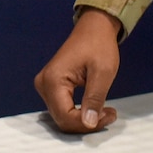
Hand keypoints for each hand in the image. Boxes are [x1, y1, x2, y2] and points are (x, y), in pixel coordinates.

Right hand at [34, 8, 121, 133]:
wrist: (93, 28)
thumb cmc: (99, 45)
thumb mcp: (102, 72)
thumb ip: (95, 99)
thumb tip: (89, 124)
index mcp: (53, 80)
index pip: (65, 117)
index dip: (87, 123)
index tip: (109, 114)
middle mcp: (43, 84)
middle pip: (62, 120)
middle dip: (86, 123)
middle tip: (109, 113)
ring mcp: (44, 86)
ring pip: (62, 117)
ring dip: (83, 120)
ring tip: (104, 110)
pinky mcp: (50, 87)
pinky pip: (62, 109)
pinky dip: (78, 114)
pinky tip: (94, 108)